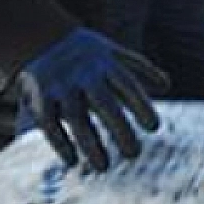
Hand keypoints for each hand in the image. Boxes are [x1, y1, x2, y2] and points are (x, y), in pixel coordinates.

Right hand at [15, 28, 168, 171]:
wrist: (38, 36)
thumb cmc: (86, 52)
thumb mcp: (112, 52)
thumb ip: (139, 68)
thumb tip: (165, 86)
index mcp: (106, 62)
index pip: (128, 85)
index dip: (141, 105)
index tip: (154, 128)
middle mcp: (84, 73)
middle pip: (104, 104)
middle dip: (119, 129)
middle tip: (133, 154)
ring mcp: (60, 85)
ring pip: (76, 117)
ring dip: (90, 144)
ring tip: (103, 167)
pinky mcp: (40, 97)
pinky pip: (48, 123)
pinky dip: (60, 143)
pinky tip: (71, 162)